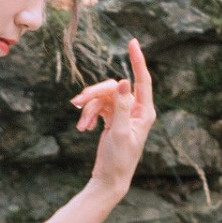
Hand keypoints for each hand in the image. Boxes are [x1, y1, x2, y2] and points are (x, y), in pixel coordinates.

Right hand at [72, 39, 154, 197]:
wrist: (109, 179)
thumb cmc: (118, 160)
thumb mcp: (119, 132)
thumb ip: (121, 107)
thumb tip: (122, 81)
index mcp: (145, 112)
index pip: (142, 80)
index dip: (137, 60)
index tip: (132, 42)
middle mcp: (136, 110)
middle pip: (113, 88)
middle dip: (94, 94)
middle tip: (76, 101)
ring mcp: (123, 113)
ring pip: (102, 98)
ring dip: (89, 109)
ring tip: (81, 126)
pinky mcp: (112, 118)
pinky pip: (98, 108)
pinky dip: (89, 115)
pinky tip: (84, 128)